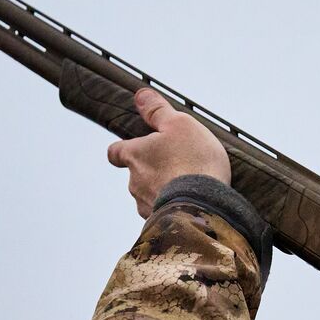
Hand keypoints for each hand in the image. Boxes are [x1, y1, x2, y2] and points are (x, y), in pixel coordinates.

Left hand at [106, 88, 230, 216]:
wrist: (204, 206)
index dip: (124, 148)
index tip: (136, 146)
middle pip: (136, 174)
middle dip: (152, 170)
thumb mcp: (178, 124)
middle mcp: (134, 182)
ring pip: (150, 195)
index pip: (114, 152)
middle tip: (177, 165)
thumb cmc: (192, 161)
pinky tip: (191, 204)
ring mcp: (146, 205)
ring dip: (163, 190)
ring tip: (188, 186)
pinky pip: (164, 213)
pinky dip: (173, 208)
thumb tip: (140, 95)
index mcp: (134, 155)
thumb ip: (158, 110)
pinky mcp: (161, 223)